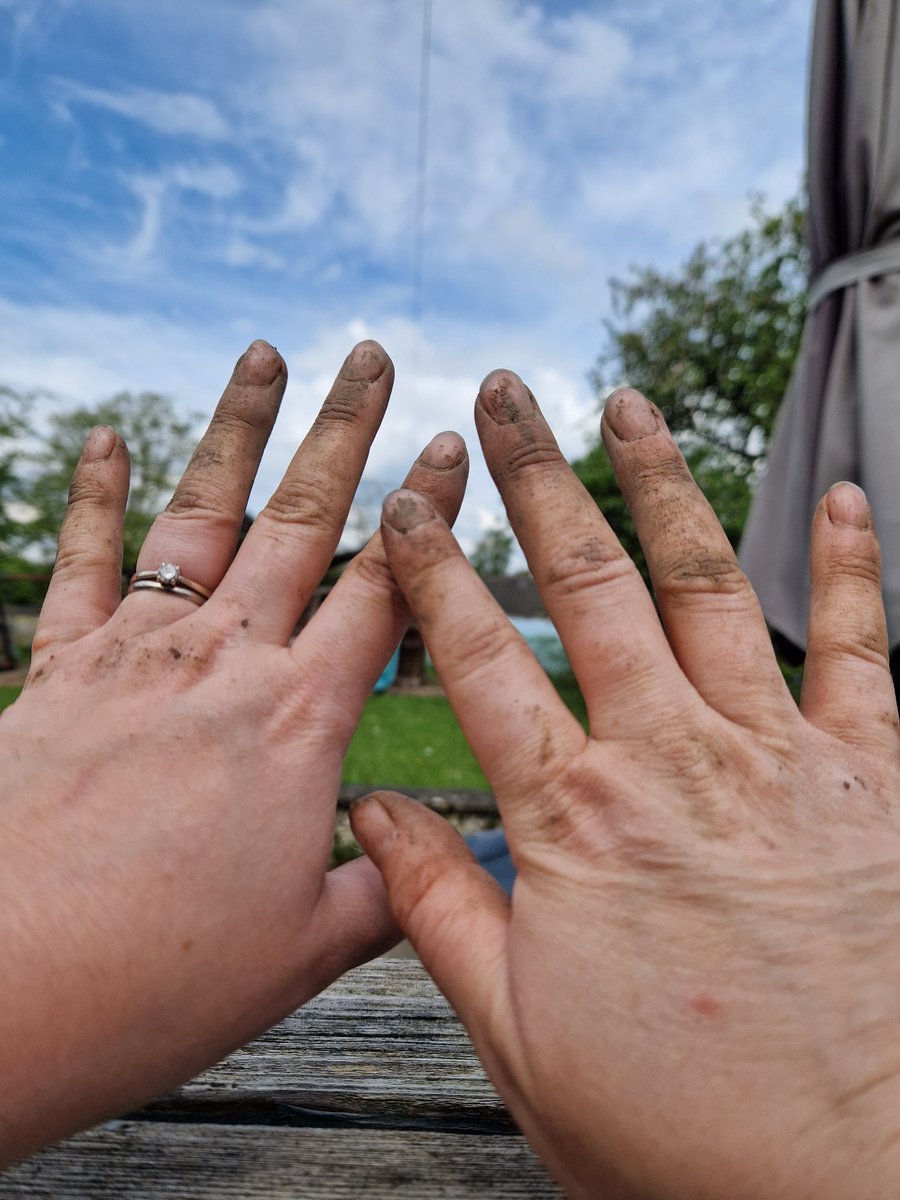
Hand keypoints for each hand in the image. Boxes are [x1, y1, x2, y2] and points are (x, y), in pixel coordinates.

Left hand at [0, 339, 467, 1164]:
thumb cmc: (155, 980)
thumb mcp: (305, 951)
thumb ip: (390, 889)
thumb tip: (453, 868)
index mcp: (299, 723)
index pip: (386, 590)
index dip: (429, 514)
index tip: (455, 446)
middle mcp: (223, 662)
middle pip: (300, 520)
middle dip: (345, 432)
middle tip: (371, 356)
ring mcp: (136, 653)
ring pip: (201, 512)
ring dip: (236, 428)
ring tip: (263, 355)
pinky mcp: (58, 668)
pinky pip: (85, 559)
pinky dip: (96, 492)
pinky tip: (109, 439)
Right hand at [351, 373, 899, 1198]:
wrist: (860, 1187)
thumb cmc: (686, 1131)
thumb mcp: (523, 1041)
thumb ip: (441, 911)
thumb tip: (373, 809)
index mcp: (576, 824)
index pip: (482, 663)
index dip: (437, 575)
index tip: (411, 506)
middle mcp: (673, 763)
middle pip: (588, 589)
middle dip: (538, 480)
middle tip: (505, 395)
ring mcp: (779, 760)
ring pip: (709, 587)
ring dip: (662, 485)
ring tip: (628, 403)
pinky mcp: (872, 781)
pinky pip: (863, 648)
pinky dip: (851, 567)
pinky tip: (839, 496)